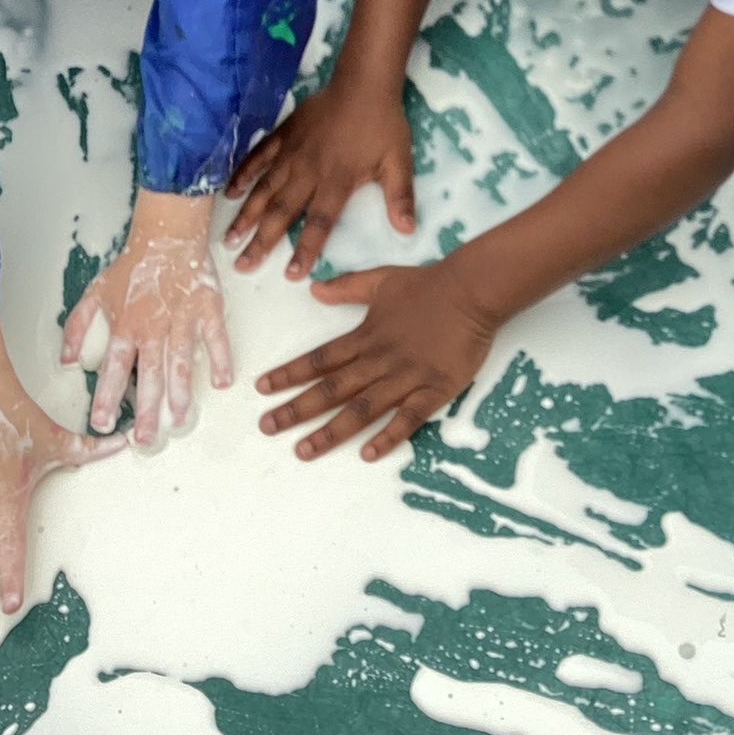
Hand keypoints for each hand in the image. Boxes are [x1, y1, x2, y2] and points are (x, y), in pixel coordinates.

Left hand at [61, 194, 231, 442]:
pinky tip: (222, 382)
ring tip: (179, 419)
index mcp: (126, 326)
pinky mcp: (206, 309)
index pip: (115, 369)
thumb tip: (67, 359)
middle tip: (146, 438)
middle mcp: (153, 328)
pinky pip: (215, 338)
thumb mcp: (95, 293)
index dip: (109, 397)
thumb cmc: (132, 266)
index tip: (103, 422)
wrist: (166, 236)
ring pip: (181, 362)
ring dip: (180, 393)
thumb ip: (78, 327)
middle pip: (149, 375)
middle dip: (147, 410)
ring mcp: (182, 320)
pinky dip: (221, 359)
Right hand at [226, 80, 414, 279]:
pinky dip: (243, 173)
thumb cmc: (382, 125)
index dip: (305, 250)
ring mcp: (292, 153)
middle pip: (281, 212)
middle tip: (243, 265)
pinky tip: (230, 192)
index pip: (318, 224)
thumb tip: (407, 231)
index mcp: (337, 182)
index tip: (291, 275)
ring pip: (264, 189)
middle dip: (261, 241)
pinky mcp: (283, 135)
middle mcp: (309, 172)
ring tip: (229, 238)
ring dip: (246, 215)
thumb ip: (400, 197)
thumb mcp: (399, 162)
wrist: (363, 84)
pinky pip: (258, 156)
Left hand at [255, 258, 497, 461]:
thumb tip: (313, 289)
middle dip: (296, 410)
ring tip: (303, 450)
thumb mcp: (381, 280)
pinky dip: (388, 436)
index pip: (319, 359)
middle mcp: (378, 361)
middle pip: (330, 389)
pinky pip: (407, 418)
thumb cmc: (428, 284)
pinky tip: (368, 454)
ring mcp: (405, 377)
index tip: (262, 388)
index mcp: (365, 337)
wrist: (471, 290)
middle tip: (267, 427)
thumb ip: (347, 288)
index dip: (289, 374)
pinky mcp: (433, 390)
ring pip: (361, 409)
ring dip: (330, 431)